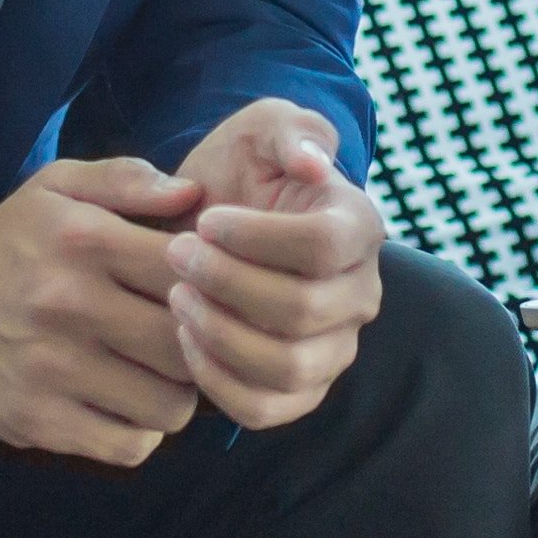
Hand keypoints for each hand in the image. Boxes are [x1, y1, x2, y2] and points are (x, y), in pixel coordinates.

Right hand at [0, 157, 208, 464]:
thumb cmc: (0, 248)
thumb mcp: (52, 190)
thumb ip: (126, 180)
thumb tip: (194, 194)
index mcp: (83, 239)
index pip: (191, 269)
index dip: (214, 285)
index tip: (203, 292)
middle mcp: (70, 303)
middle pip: (188, 344)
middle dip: (202, 348)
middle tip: (187, 344)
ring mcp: (54, 368)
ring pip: (170, 405)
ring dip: (175, 397)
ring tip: (156, 379)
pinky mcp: (37, 420)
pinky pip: (128, 445)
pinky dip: (137, 434)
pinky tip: (123, 410)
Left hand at [163, 98, 384, 428]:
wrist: (213, 224)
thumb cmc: (241, 171)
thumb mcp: (262, 128)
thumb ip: (292, 131)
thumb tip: (314, 163)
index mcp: (359, 227)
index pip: (324, 246)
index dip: (257, 238)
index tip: (206, 219)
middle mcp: (360, 294)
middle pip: (303, 309)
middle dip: (227, 283)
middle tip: (177, 254)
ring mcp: (334, 348)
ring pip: (287, 366)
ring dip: (220, 334)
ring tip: (177, 297)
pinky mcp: (300, 390)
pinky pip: (265, 408)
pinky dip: (217, 380)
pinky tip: (184, 338)